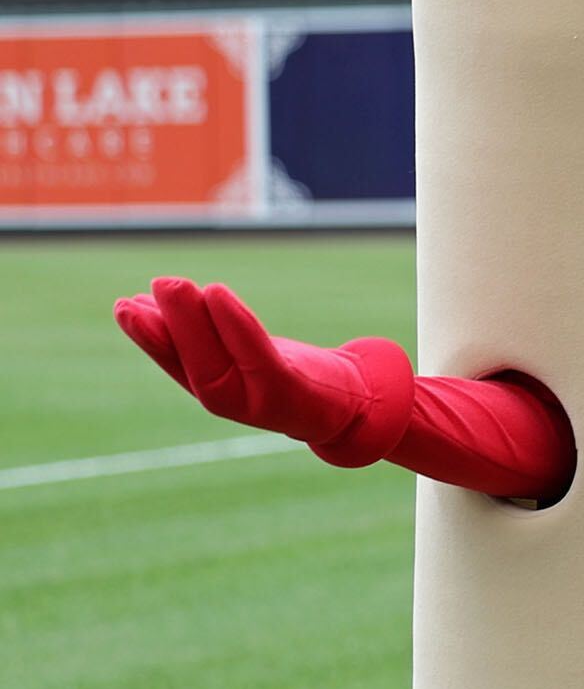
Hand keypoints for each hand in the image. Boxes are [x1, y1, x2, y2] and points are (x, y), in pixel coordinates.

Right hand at [114, 277, 397, 460]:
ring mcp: (260, 401)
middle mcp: (232, 400)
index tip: (125, 306)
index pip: (176, 362)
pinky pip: (258, 357)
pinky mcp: (291, 393)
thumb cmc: (289, 372)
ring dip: (192, 323)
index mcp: (215, 387)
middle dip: (167, 327)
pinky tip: (217, 294)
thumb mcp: (240, 350)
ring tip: (172, 285)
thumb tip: (145, 302)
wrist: (353, 403)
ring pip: (217, 363)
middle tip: (152, 286)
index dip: (149, 337)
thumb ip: (199, 333)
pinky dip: (235, 327)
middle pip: (192, 364)